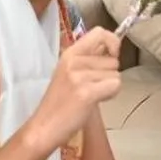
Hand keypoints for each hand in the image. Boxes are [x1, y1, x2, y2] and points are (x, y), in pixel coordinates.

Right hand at [22, 28, 121, 150]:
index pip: (100, 32)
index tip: (112, 55)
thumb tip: (112, 49)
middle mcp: (73, 61)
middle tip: (91, 88)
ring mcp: (79, 76)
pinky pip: (115, 86)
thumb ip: (88, 60)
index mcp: (69, 53)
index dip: (113, 42)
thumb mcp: (70, 73)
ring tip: (90, 96)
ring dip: (108, 87)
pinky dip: (110, 95)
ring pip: (116, 75)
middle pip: (113, 59)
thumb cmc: (60, 103)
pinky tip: (94, 101)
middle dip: (109, 74)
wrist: (44, 127)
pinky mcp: (86, 92)